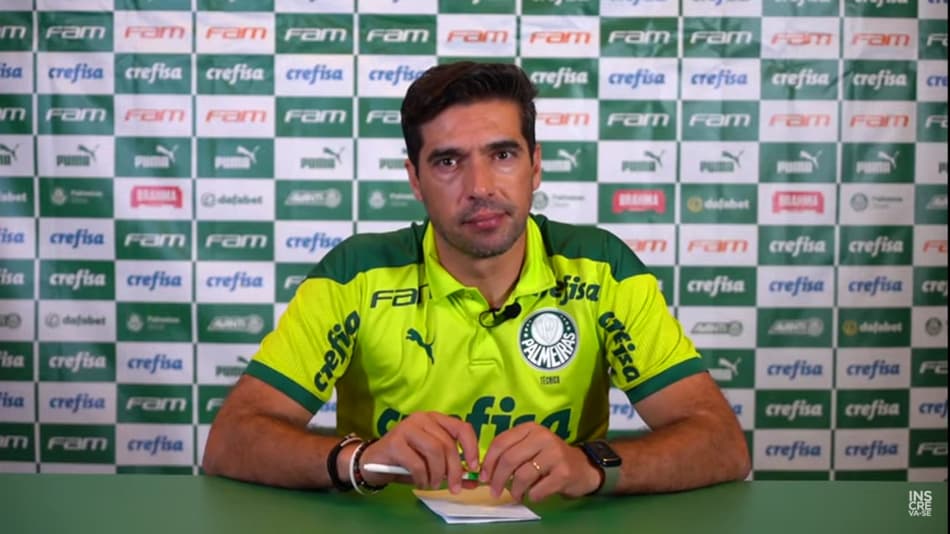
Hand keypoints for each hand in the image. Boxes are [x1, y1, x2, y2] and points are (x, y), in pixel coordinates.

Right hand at [358, 411, 478, 492]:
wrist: (372, 462)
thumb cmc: (406, 461)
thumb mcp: (432, 464)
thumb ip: (453, 470)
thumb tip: (474, 482)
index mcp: (435, 419)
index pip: (462, 428)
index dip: (471, 448)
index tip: (473, 468)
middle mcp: (422, 418)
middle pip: (448, 444)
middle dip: (454, 470)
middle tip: (454, 487)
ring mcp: (407, 428)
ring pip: (434, 452)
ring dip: (437, 474)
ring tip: (433, 484)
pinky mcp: (394, 442)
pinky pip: (417, 463)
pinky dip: (422, 477)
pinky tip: (420, 483)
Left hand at [479, 422, 601, 501]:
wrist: (583, 467)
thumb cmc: (550, 458)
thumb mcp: (530, 447)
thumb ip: (510, 452)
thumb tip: (486, 471)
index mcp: (530, 428)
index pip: (501, 442)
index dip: (488, 461)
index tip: (484, 476)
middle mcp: (543, 437)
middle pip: (509, 459)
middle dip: (497, 478)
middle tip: (494, 491)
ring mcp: (555, 454)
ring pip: (522, 475)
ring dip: (515, 490)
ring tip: (516, 495)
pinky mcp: (564, 472)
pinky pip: (538, 489)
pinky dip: (531, 496)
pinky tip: (533, 495)